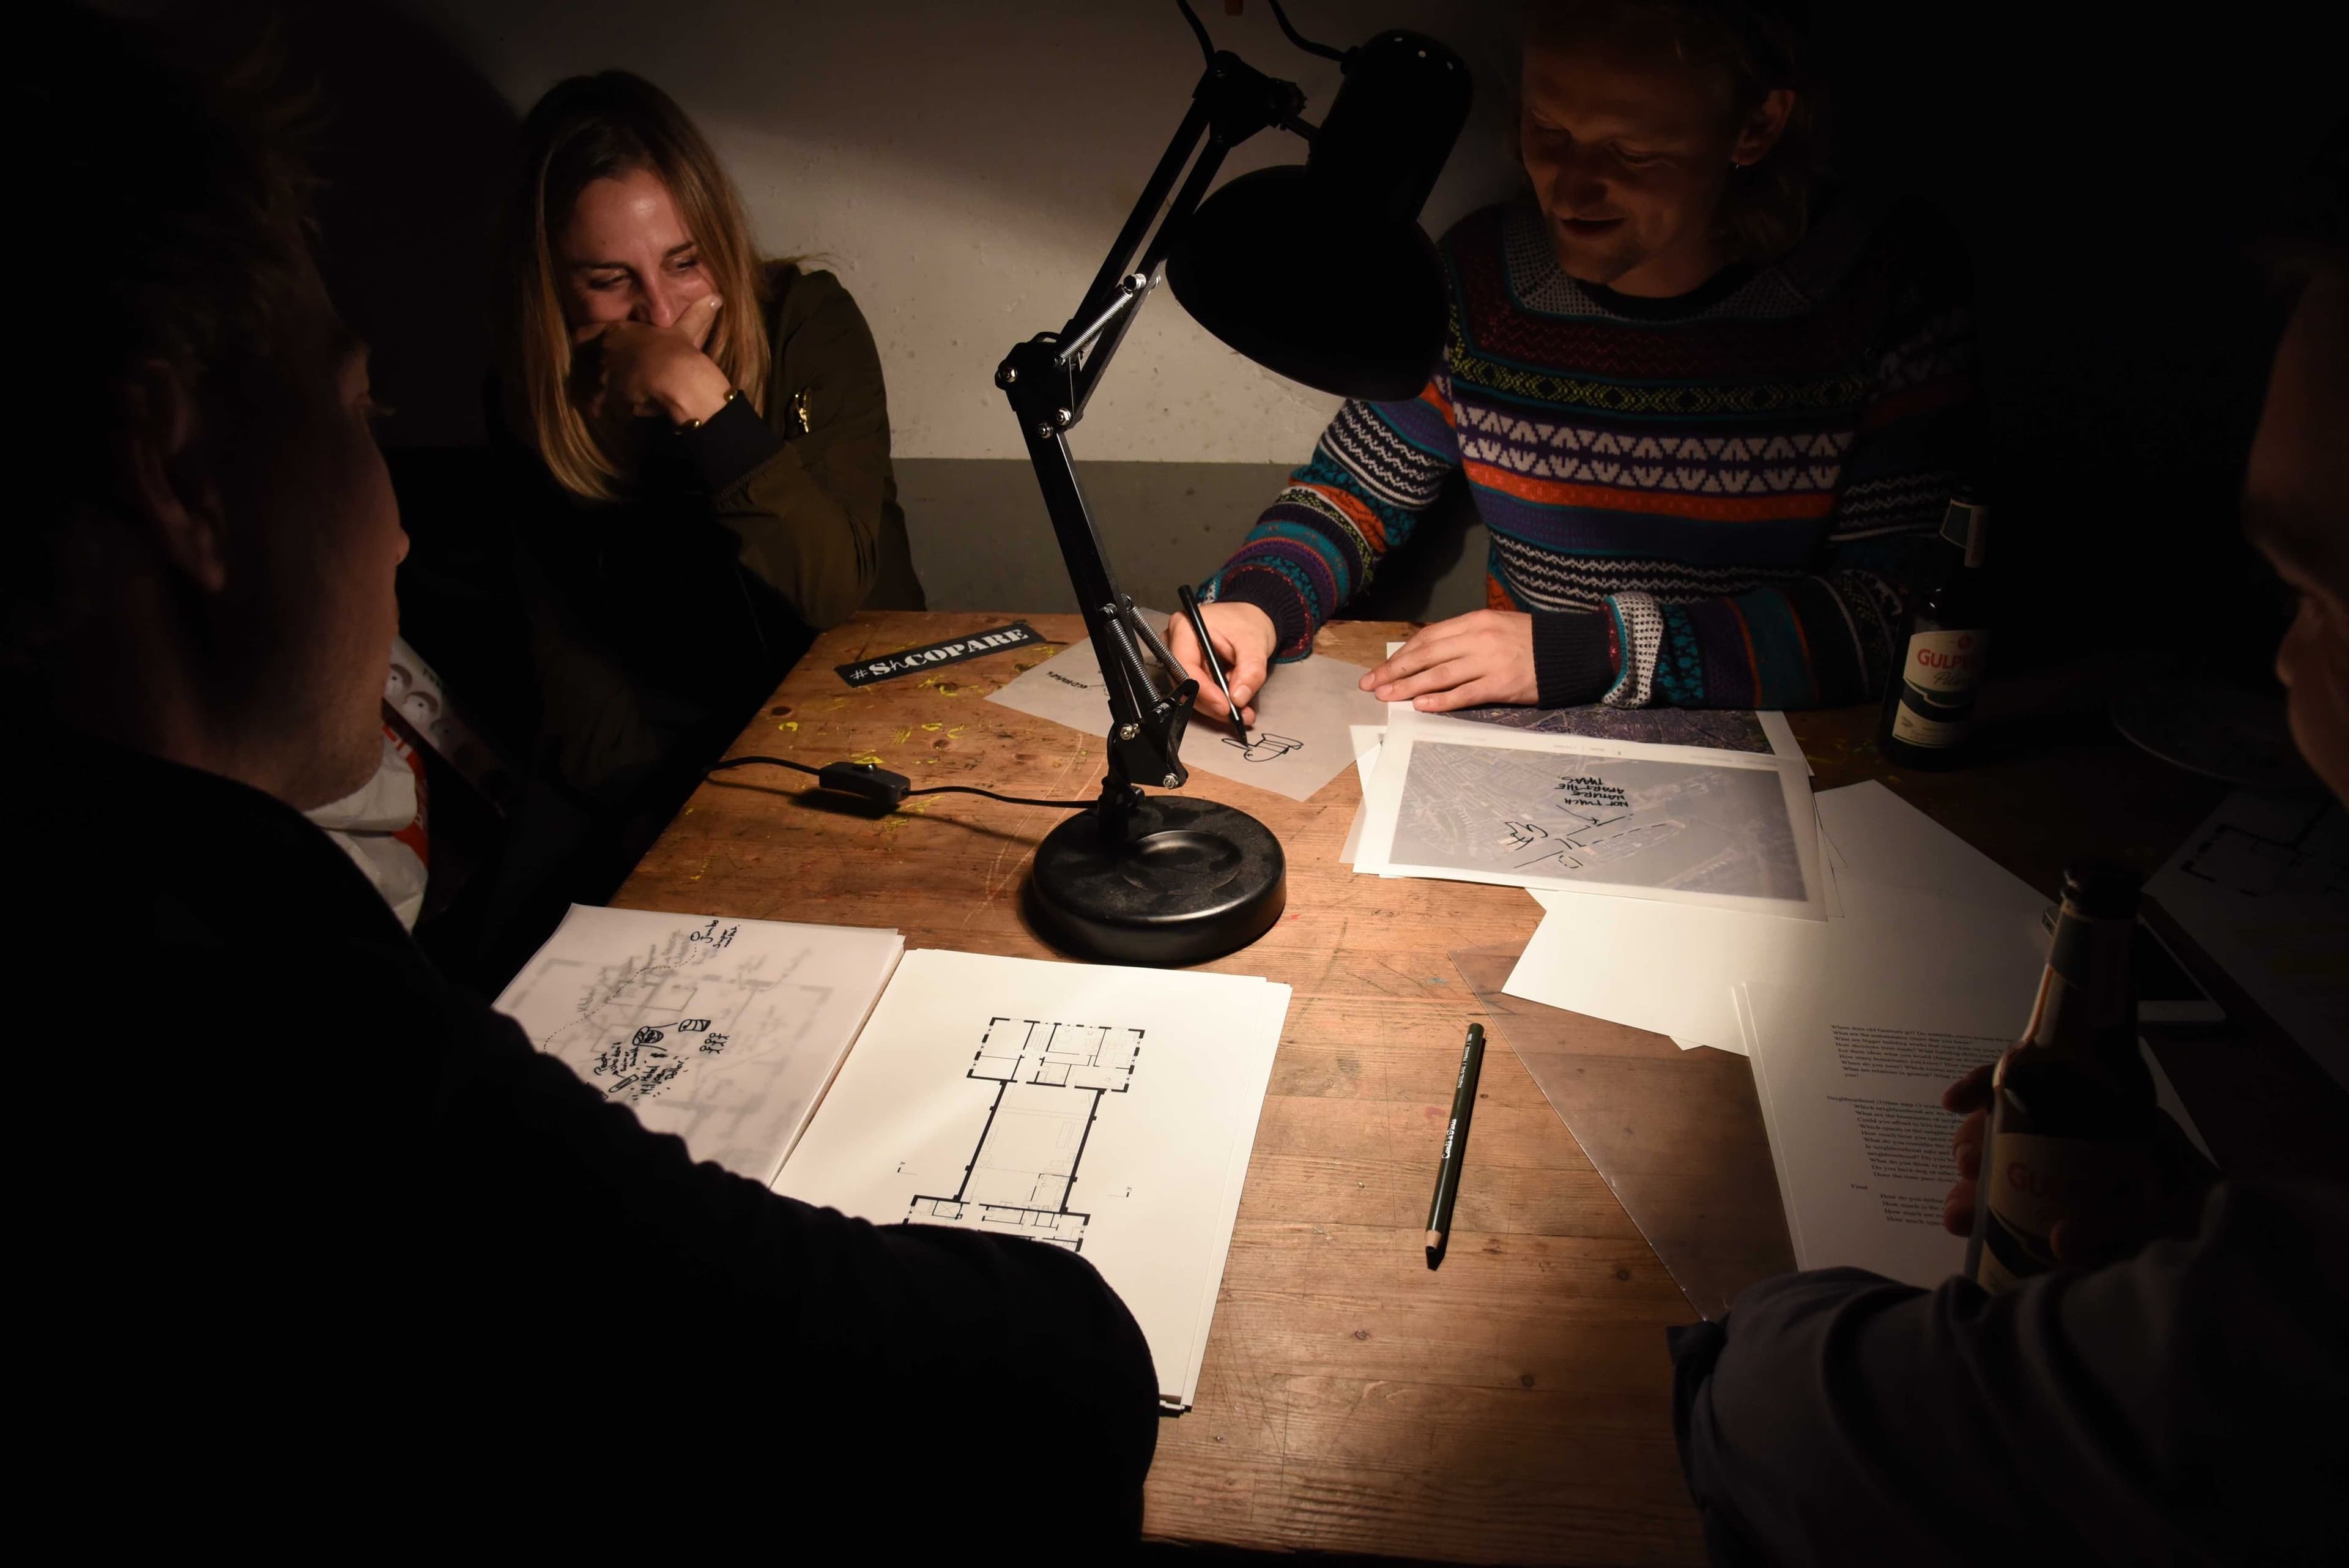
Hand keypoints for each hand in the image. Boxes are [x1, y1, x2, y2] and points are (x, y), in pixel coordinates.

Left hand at [571, 293, 732, 425]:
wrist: (677, 380)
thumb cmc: (679, 350)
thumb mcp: (687, 329)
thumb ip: (698, 313)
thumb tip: (717, 298)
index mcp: (617, 331)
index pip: (586, 333)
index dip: (586, 340)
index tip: (588, 345)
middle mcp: (603, 352)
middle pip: (586, 361)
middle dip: (595, 368)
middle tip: (607, 375)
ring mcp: (603, 377)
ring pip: (593, 385)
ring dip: (602, 391)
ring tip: (615, 397)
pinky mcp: (608, 400)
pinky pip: (601, 407)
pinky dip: (609, 411)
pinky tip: (622, 412)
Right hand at [1165, 601, 1276, 727]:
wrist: (1251, 619)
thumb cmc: (1248, 623)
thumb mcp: (1254, 644)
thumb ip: (1250, 671)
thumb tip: (1238, 698)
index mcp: (1184, 627)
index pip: (1185, 666)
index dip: (1203, 690)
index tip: (1225, 706)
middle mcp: (1175, 643)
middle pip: (1184, 683)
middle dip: (1211, 703)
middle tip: (1237, 714)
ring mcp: (1179, 657)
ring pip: (1190, 692)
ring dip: (1215, 706)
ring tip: (1242, 712)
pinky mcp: (1188, 670)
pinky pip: (1197, 692)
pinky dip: (1216, 702)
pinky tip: (1235, 706)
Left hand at [1361, 609, 1538, 709]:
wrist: (1569, 652)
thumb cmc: (1529, 641)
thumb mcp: (1494, 627)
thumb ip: (1463, 638)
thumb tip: (1428, 654)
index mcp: (1475, 621)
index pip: (1428, 638)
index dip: (1402, 654)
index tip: (1382, 668)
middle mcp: (1478, 639)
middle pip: (1426, 655)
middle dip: (1395, 671)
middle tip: (1371, 684)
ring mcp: (1489, 662)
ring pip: (1439, 675)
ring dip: (1408, 687)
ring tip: (1387, 697)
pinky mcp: (1501, 684)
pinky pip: (1464, 694)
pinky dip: (1440, 700)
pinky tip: (1420, 706)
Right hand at [1941, 1057, 2219, 1265]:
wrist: (2235, 1249)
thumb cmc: (2206, 1219)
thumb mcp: (2171, 1215)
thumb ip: (2120, 1226)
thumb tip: (2056, 1239)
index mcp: (2110, 1115)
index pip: (2042, 1079)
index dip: (1990, 1084)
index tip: (1953, 1102)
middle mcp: (2085, 1135)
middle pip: (2015, 1123)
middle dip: (1977, 1144)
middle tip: (1962, 1172)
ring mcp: (2073, 1172)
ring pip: (2010, 1165)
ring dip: (1977, 1187)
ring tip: (1958, 1216)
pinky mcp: (2067, 1208)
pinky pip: (2020, 1201)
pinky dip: (1990, 1211)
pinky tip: (1972, 1229)